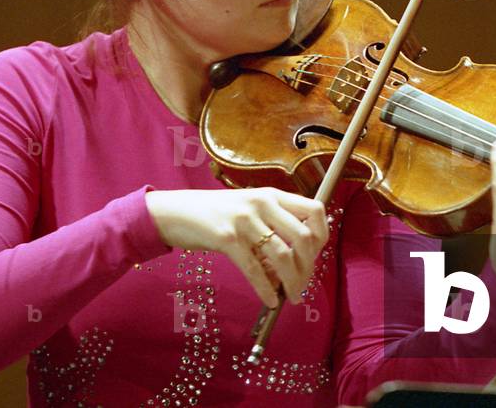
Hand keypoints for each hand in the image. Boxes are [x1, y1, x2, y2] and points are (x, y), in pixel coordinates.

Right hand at [144, 188, 327, 306]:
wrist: (174, 212)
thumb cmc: (215, 214)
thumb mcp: (249, 208)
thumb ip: (274, 223)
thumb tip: (300, 258)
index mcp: (272, 195)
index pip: (316, 210)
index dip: (322, 237)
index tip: (314, 257)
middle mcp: (262, 203)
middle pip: (303, 237)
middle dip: (309, 267)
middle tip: (303, 285)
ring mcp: (244, 219)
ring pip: (282, 256)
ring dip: (292, 281)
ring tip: (293, 296)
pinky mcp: (226, 238)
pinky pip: (254, 269)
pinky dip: (266, 289)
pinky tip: (270, 300)